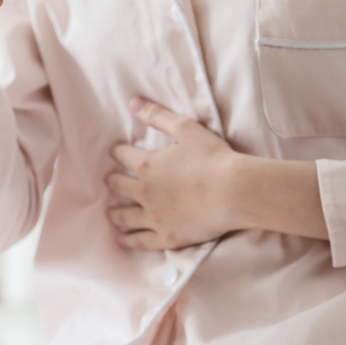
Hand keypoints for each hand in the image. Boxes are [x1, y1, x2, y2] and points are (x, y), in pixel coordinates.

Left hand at [107, 98, 242, 250]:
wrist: (235, 192)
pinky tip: (122, 239)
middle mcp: (144, 192)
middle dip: (112, 182)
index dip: (118, 151)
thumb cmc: (214, 157)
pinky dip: (127, 240)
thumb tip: (133, 103)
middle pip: (119, 187)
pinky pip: (139, 241)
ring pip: (124, 217)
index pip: (123, 156)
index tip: (115, 151)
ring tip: (111, 213)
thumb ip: (158, 116)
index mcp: (147, 165)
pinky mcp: (166, 237)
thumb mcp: (187, 128)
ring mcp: (154, 218)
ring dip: (115, 213)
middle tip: (110, 181)